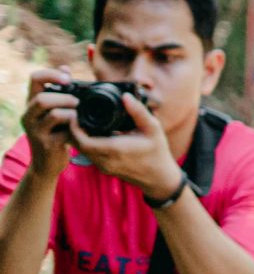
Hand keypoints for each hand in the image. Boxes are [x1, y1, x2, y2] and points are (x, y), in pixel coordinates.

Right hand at [18, 69, 75, 167]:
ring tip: (78, 115)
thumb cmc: (55, 133)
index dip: (52, 74)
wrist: (47, 164)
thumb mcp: (53, 111)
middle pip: (42, 98)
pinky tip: (80, 129)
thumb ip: (59, 92)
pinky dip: (76, 128)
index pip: (35, 78)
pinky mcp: (47, 144)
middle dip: (65, 98)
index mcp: (31, 103)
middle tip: (78, 102)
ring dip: (72, 112)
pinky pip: (64, 132)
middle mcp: (29, 115)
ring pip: (54, 114)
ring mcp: (36, 130)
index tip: (68, 79)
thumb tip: (65, 68)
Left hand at [69, 89, 184, 197]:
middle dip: (74, 129)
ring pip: (81, 150)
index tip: (76, 113)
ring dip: (79, 137)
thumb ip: (138, 112)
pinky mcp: (104, 169)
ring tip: (83, 122)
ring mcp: (104, 166)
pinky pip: (88, 154)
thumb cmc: (157, 151)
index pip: (82, 139)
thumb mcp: (152, 128)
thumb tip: (125, 96)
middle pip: (77, 144)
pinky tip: (92, 134)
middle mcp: (106, 160)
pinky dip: (86, 144)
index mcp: (116, 149)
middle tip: (77, 115)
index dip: (74, 126)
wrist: (159, 178)